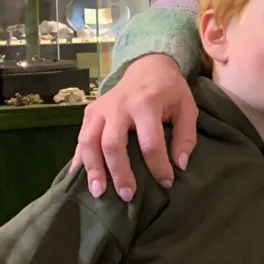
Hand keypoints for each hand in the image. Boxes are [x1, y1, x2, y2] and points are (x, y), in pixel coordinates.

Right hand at [72, 54, 195, 200]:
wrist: (147, 67)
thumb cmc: (170, 92)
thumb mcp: (187, 108)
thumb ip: (186, 137)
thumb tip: (179, 165)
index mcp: (146, 104)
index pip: (150, 142)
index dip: (158, 166)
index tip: (167, 183)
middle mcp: (119, 106)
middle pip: (113, 144)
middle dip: (119, 172)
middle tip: (127, 196)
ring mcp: (100, 109)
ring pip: (89, 141)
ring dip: (93, 169)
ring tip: (98, 193)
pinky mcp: (89, 112)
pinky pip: (80, 139)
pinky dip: (78, 160)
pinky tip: (77, 179)